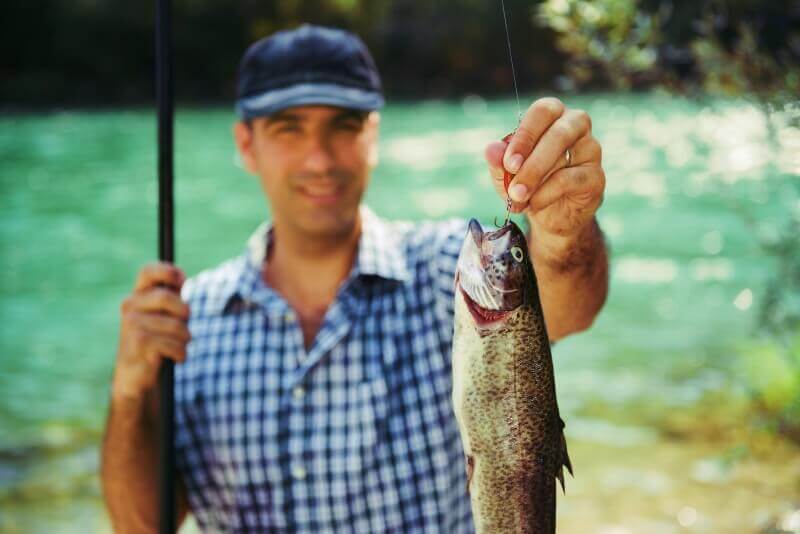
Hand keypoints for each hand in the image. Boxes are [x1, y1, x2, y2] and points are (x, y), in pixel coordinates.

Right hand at [113, 262, 190, 401]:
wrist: (136, 375)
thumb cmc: (155, 341)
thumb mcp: (164, 316)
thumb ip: (172, 297)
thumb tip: (181, 276)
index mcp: (138, 295)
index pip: (148, 271)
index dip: (168, 272)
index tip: (183, 283)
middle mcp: (130, 305)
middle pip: (167, 297)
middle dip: (184, 314)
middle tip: (184, 325)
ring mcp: (131, 323)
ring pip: (176, 325)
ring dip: (184, 339)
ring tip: (178, 346)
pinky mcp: (137, 342)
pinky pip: (173, 343)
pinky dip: (180, 353)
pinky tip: (175, 357)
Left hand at [486, 97, 604, 255]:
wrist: (551, 215)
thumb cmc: (528, 183)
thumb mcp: (507, 174)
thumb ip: (499, 161)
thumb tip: (491, 149)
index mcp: (553, 115)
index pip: (543, 111)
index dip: (525, 135)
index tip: (509, 163)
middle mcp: (576, 126)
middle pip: (559, 133)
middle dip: (531, 161)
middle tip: (513, 185)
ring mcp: (590, 150)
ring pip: (564, 157)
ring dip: (535, 180)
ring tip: (517, 197)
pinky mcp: (597, 177)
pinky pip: (570, 180)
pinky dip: (546, 194)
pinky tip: (533, 204)